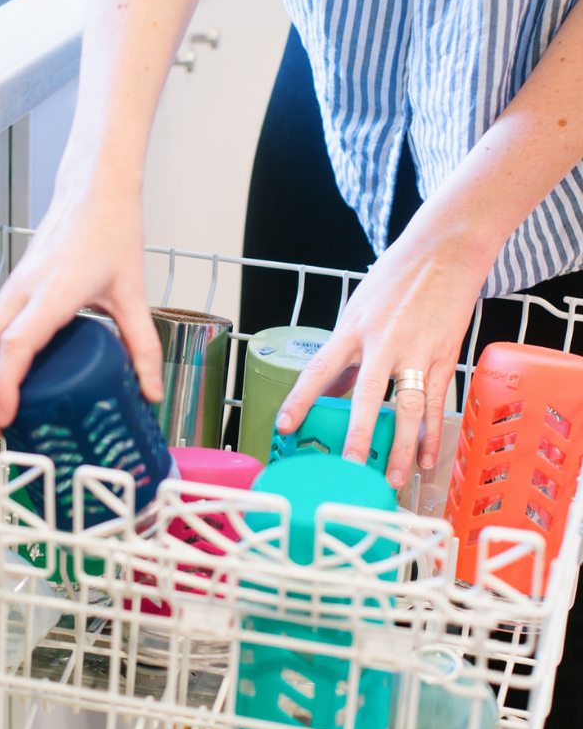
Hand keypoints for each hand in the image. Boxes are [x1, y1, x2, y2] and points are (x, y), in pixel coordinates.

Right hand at [0, 179, 162, 437]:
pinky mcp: (11, 288)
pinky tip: (1, 379)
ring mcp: (12, 288)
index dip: (4, 385)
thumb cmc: (111, 231)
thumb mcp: (133, 293)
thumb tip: (151, 392)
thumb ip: (143, 346)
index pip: (15, 345)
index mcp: (54, 291)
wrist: (93, 189)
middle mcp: (23, 290)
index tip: (5, 416)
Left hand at [274, 210, 493, 488]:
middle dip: (357, 433)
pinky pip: (436, 403)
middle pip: (367, 394)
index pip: (319, 369)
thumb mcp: (357, 310)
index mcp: (352, 328)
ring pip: (408, 407)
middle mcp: (383, 341)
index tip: (284, 426)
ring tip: (392, 479)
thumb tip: (325, 394)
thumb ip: (343, 353)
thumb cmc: (395, 279)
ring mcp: (417, 350)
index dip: (300, 400)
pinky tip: (424, 460)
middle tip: (348, 466)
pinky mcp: (445, 356)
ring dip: (399, 447)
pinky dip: (431, 435)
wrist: (445, 249)